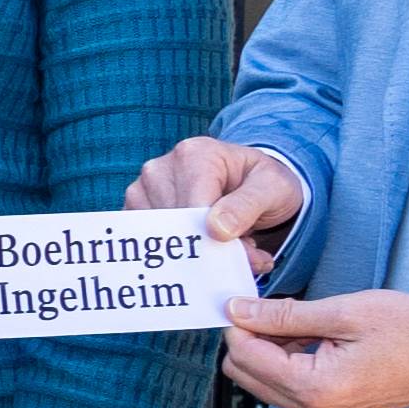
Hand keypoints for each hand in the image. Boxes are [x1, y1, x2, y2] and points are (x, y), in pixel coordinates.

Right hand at [138, 133, 303, 247]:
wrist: (250, 182)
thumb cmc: (262, 182)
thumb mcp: (272, 188)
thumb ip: (248, 206)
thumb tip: (217, 230)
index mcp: (195, 154)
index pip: (195, 209)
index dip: (218, 239)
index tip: (246, 252)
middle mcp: (161, 168)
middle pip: (176, 225)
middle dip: (209, 247)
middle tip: (242, 250)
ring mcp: (143, 188)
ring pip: (160, 237)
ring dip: (193, 251)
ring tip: (223, 241)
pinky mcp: (136, 208)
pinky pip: (148, 241)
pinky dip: (175, 252)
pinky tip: (200, 241)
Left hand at [222, 289, 408, 407]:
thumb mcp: (346, 311)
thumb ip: (285, 314)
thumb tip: (239, 311)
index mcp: (314, 387)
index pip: (244, 355)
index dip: (239, 322)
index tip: (246, 296)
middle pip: (244, 373)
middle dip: (249, 338)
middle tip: (272, 306)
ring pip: (261, 381)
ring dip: (267, 349)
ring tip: (300, 320)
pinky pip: (286, 388)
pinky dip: (285, 361)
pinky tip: (310, 336)